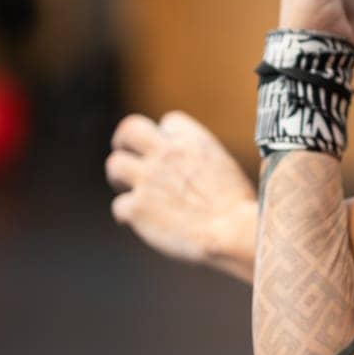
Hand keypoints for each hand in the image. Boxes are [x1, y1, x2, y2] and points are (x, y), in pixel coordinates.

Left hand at [107, 110, 258, 281]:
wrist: (232, 232)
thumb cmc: (238, 208)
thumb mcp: (224, 168)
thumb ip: (198, 160)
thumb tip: (186, 169)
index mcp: (193, 141)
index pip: (168, 122)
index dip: (167, 137)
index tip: (170, 151)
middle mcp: (166, 154)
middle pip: (129, 129)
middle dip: (124, 142)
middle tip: (128, 157)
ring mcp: (147, 179)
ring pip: (114, 165)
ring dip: (121, 178)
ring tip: (133, 192)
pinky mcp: (136, 207)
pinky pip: (120, 206)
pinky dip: (130, 216)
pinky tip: (144, 223)